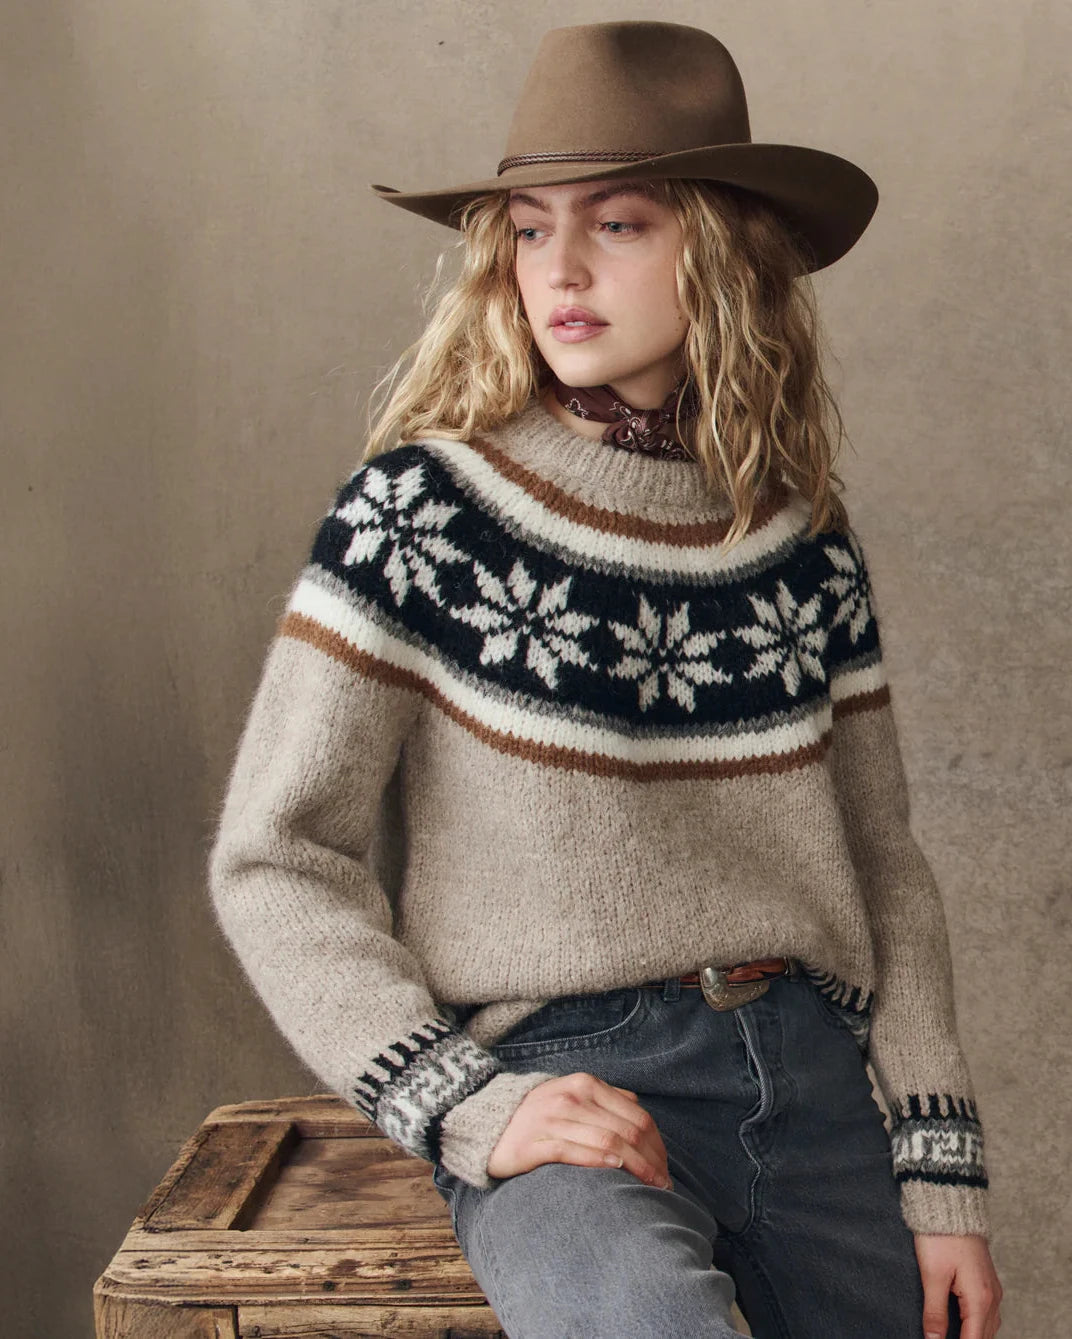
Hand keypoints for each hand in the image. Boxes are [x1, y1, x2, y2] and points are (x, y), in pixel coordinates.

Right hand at [486, 1071, 672, 1189]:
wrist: (487, 1121)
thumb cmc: (538, 1114)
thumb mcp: (572, 1095)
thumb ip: (605, 1100)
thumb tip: (639, 1111)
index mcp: (586, 1084)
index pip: (638, 1115)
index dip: (658, 1145)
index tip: (666, 1168)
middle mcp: (572, 1097)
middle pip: (629, 1131)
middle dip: (653, 1161)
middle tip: (664, 1185)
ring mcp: (553, 1119)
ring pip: (609, 1143)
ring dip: (636, 1168)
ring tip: (651, 1189)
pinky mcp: (534, 1143)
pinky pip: (575, 1152)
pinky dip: (601, 1162)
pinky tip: (617, 1173)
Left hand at [914, 1233, 1001, 1338]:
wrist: (951, 1202)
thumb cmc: (941, 1236)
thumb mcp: (933, 1275)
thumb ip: (935, 1312)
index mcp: (980, 1299)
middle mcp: (992, 1297)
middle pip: (984, 1335)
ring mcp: (992, 1287)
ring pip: (987, 1325)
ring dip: (973, 1334)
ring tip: (952, 1335)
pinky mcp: (986, 1279)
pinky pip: (987, 1311)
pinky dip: (977, 1322)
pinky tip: (963, 1321)